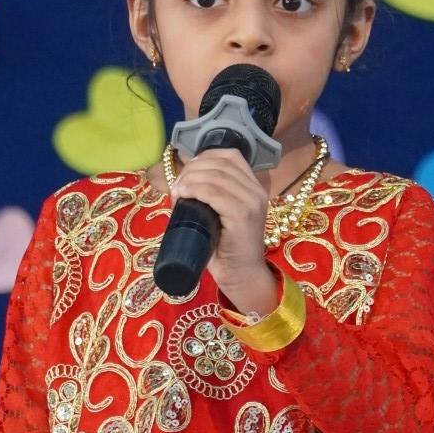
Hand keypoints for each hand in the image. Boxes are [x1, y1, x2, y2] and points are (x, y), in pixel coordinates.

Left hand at [169, 147, 275, 305]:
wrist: (242, 276)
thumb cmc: (226, 249)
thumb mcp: (220, 215)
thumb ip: (211, 196)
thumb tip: (180, 184)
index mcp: (253, 187)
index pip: (230, 156)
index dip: (204, 158)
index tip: (186, 173)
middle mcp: (257, 190)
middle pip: (220, 163)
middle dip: (192, 169)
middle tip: (177, 186)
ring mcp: (252, 202)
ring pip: (216, 176)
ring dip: (190, 179)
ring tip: (177, 192)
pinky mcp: (243, 215)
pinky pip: (215, 192)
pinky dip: (196, 190)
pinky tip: (183, 195)